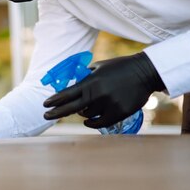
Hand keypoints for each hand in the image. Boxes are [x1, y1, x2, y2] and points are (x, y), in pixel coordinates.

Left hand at [43, 52, 164, 128]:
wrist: (144, 72)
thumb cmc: (119, 68)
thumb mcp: (99, 67)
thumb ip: (85, 77)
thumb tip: (71, 85)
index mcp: (91, 82)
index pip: (67, 94)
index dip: (55, 100)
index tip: (44, 105)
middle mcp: (98, 94)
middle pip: (72, 108)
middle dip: (56, 112)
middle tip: (45, 115)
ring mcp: (109, 105)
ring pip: (87, 115)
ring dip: (82, 113)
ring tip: (84, 108)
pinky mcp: (120, 113)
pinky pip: (100, 122)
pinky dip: (91, 123)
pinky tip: (87, 121)